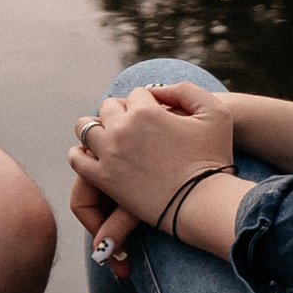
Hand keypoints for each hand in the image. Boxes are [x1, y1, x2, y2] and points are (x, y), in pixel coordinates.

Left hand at [68, 87, 233, 263]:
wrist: (204, 202)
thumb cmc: (213, 158)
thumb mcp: (215, 112)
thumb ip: (186, 90)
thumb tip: (157, 91)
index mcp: (146, 110)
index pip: (136, 95)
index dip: (147, 105)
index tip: (156, 119)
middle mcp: (122, 128)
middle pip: (109, 107)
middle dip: (121, 114)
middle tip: (135, 130)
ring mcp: (110, 154)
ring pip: (86, 127)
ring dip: (97, 128)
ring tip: (111, 139)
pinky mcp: (105, 179)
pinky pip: (78, 159)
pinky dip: (81, 153)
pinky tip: (94, 156)